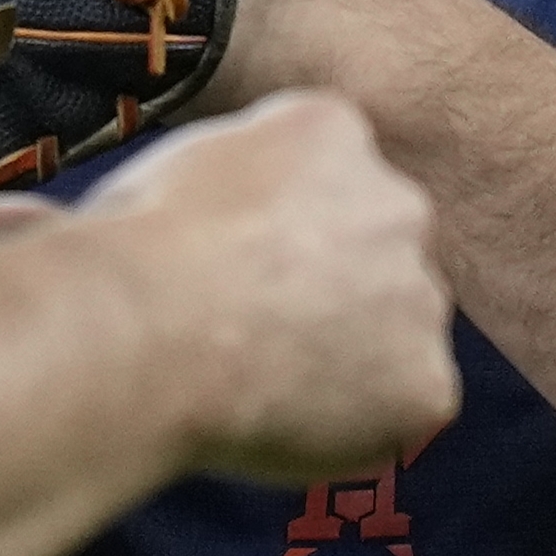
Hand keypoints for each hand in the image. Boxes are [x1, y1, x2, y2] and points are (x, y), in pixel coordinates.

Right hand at [85, 92, 456, 484]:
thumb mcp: (175, 167)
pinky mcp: (427, 387)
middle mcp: (398, 201)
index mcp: (331, 129)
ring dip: (349, 356)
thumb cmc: (128, 252)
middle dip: (333, 289)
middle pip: (380, 251)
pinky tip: (281, 419)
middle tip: (250, 334)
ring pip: (398, 333)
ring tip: (255, 381)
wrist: (145, 329)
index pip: (332, 179)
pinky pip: (402, 411)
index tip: (230, 269)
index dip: (278, 234)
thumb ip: (230, 182)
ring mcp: (421, 297)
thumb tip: (213, 214)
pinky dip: (356, 426)